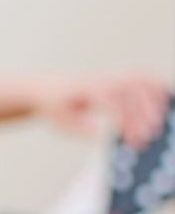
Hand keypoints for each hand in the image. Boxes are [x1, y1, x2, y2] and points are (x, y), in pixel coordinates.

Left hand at [35, 73, 169, 149]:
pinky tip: (166, 100)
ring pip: (141, 80)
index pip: (111, 101)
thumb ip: (85, 130)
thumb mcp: (65, 125)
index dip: (125, 120)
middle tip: (149, 135)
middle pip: (130, 90)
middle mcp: (103, 78)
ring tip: (160, 121)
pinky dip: (157, 85)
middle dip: (142, 113)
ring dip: (154, 99)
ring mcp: (114, 75)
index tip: (133, 139)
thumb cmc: (58, 109)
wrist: (51, 90)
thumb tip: (106, 137)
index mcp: (86, 90)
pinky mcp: (121, 76)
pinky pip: (144, 76)